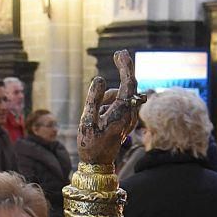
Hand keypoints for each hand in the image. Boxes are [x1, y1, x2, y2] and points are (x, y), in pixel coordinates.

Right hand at [77, 50, 144, 164]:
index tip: (121, 53)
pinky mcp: (127, 120)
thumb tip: (100, 79)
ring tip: (94, 114)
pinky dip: (110, 103)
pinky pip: (120, 104)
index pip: (129, 84)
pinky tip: (100, 116)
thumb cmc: (90, 143)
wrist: (97, 164)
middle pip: (129, 86)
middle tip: (118, 54)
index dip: (126, 66)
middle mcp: (130, 114)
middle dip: (124, 70)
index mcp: (122, 113)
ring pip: (121, 96)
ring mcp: (130, 118)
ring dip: (108, 96)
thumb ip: (93, 98)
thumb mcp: (87, 120)